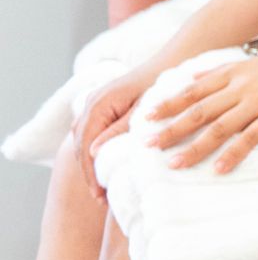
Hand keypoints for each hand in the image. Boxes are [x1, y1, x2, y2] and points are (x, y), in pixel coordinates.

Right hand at [72, 67, 160, 198]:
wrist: (174, 61)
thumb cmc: (163, 84)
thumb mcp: (144, 110)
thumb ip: (120, 129)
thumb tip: (94, 152)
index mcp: (99, 103)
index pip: (86, 144)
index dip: (92, 172)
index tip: (100, 194)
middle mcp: (91, 102)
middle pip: (81, 144)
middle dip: (90, 172)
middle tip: (101, 199)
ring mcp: (95, 102)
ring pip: (83, 139)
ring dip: (91, 163)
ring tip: (103, 189)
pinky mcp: (104, 105)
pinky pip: (91, 131)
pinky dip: (95, 150)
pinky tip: (105, 167)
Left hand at [146, 50, 257, 173]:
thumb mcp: (255, 61)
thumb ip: (222, 70)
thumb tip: (191, 77)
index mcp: (235, 72)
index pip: (194, 90)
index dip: (169, 104)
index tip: (147, 117)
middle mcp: (244, 86)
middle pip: (200, 110)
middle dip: (172, 128)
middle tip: (149, 145)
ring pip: (220, 128)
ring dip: (195, 147)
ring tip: (175, 164)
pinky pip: (250, 139)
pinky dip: (233, 155)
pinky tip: (217, 169)